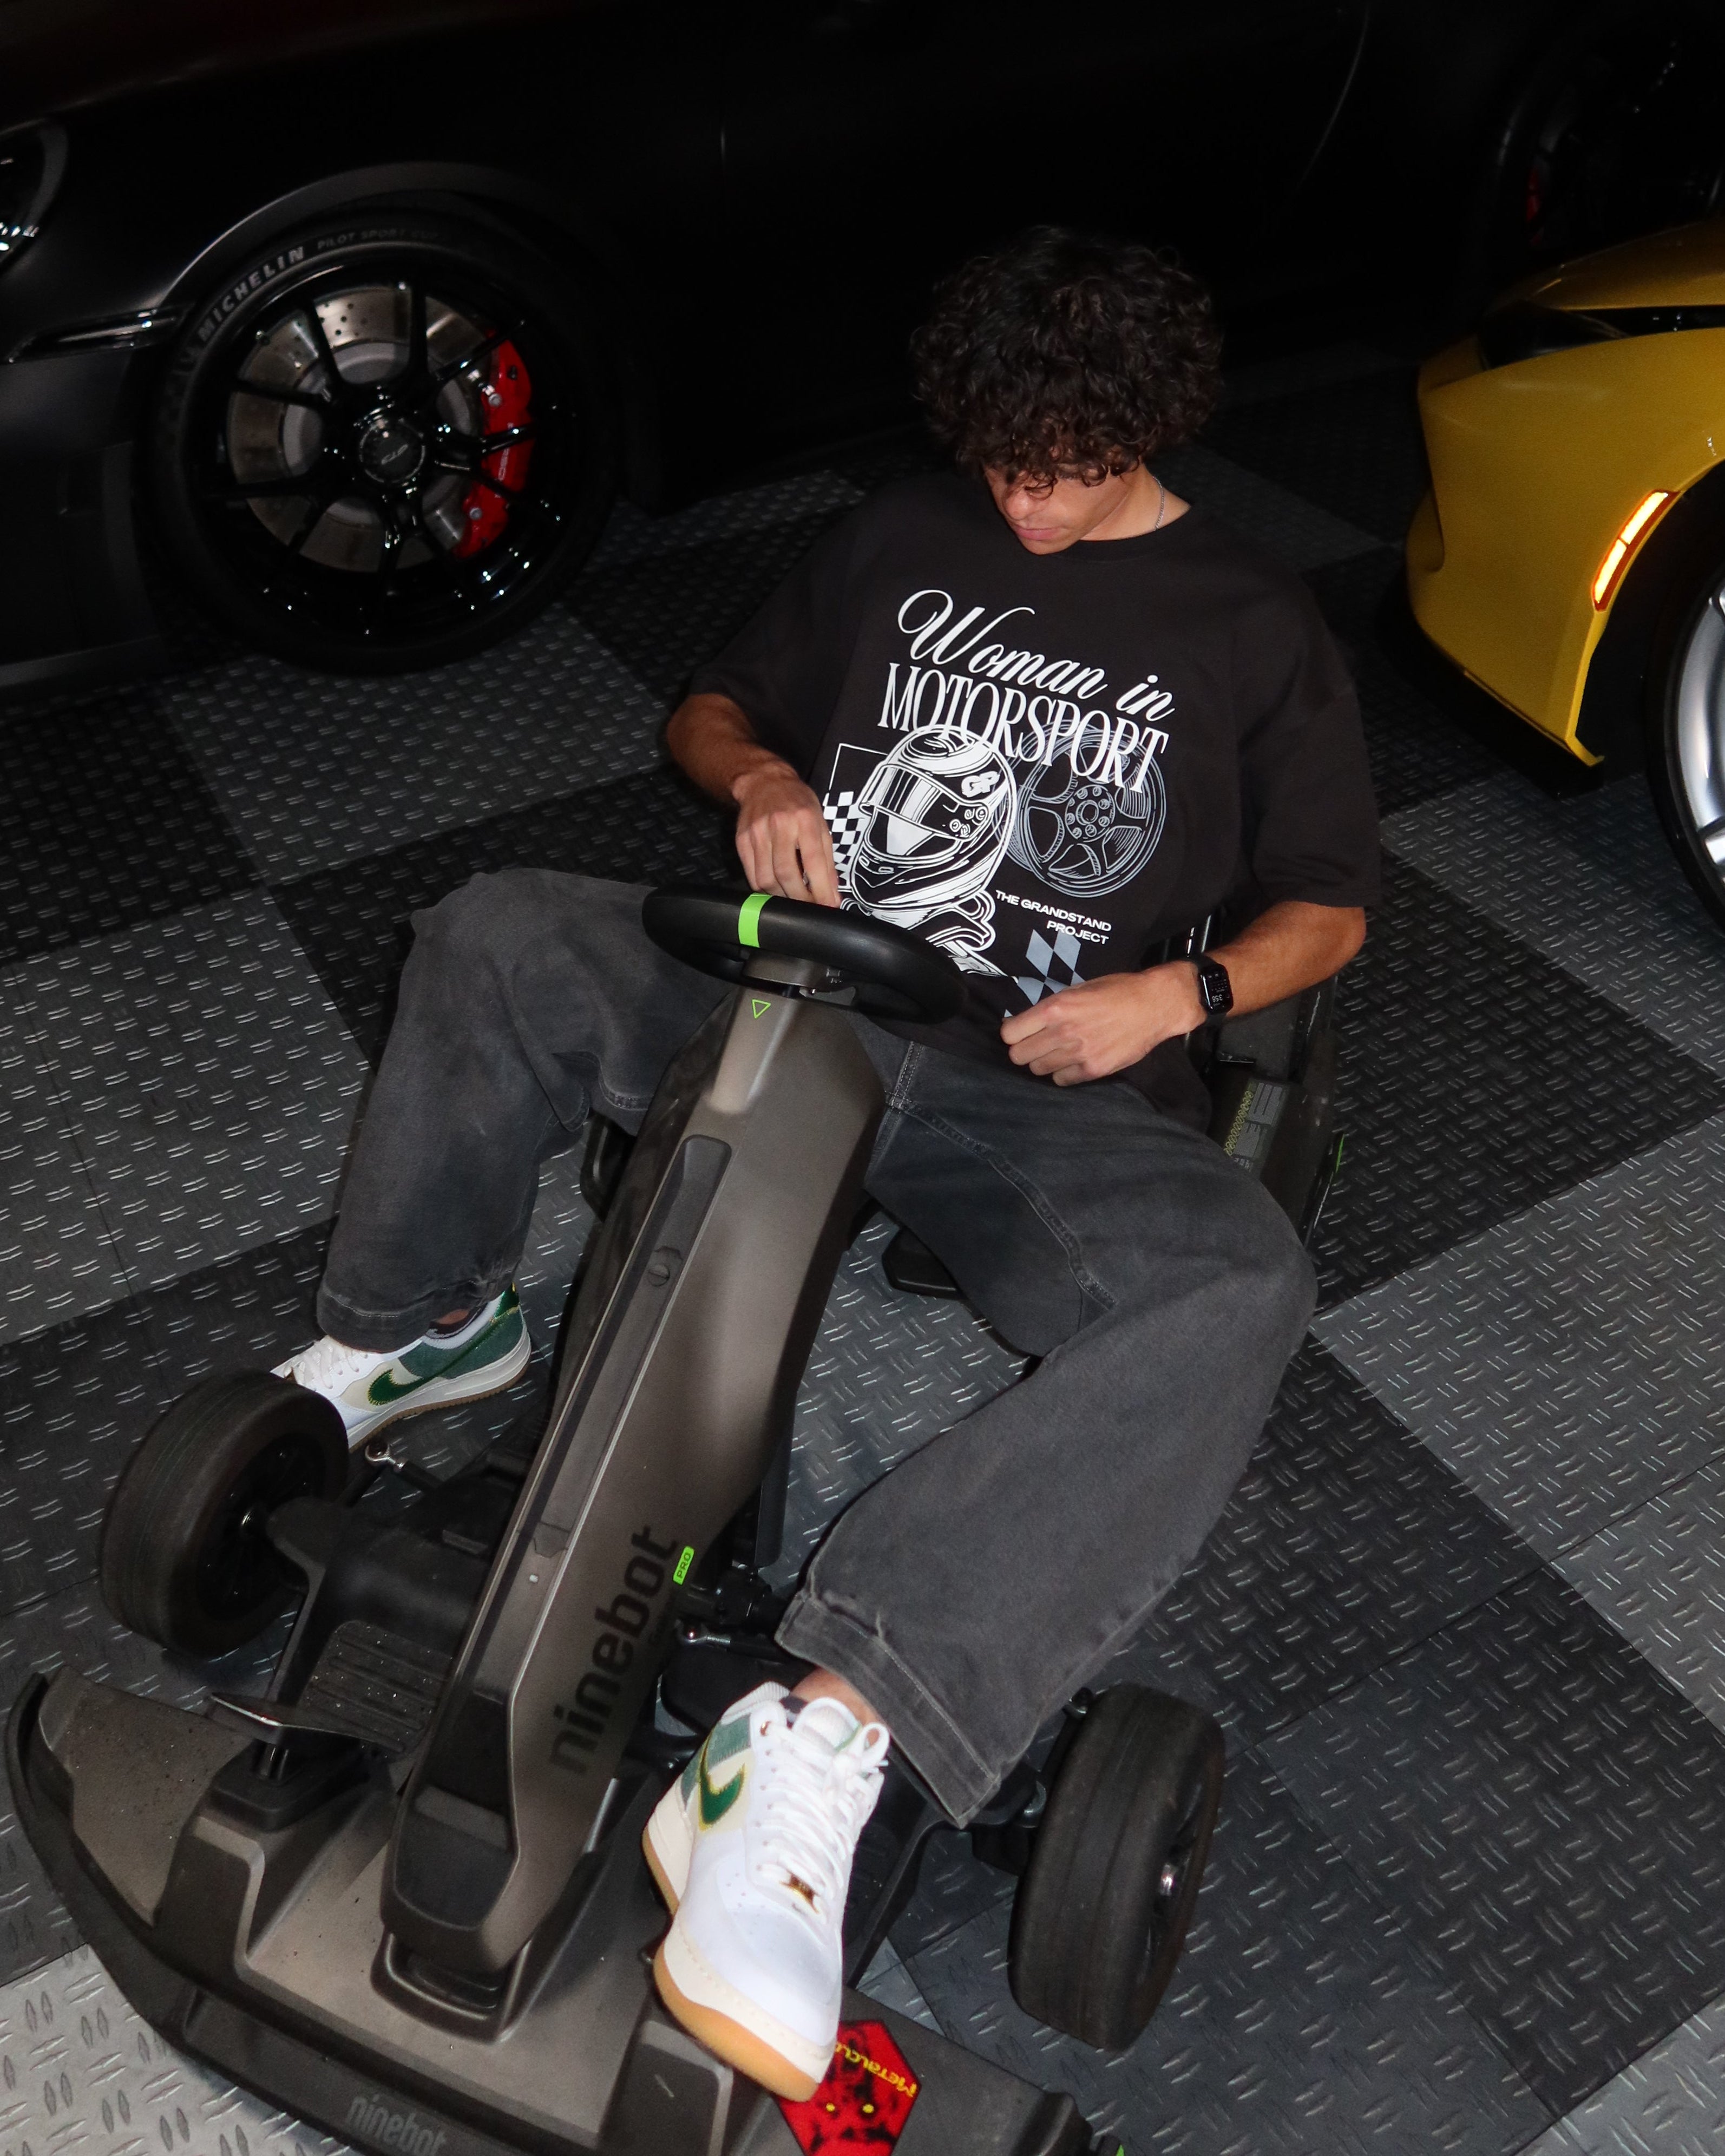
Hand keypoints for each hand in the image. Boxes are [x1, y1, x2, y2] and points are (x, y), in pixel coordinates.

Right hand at [732, 763, 839, 905]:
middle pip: (787, 874)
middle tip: (809, 907)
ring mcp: (757, 833)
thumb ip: (827, 860)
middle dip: (800, 898)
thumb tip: (832, 896)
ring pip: (766, 879)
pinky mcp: (742, 840)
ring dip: (782, 897)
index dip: (821, 889)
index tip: (827, 907)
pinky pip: (752, 875)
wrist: (764, 782)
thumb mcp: (820, 824)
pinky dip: (765, 889)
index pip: (813, 861)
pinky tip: (776, 889)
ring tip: (793, 900)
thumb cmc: (798, 804)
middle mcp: (779, 825)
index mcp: (805, 819)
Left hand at [1000, 965, 1204, 1085]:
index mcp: (1056, 1008)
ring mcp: (1078, 1053)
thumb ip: (1052, 1007)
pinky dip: (1062, 1074)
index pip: (1010, 1033)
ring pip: (1037, 1070)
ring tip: (1056, 1053)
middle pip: (1018, 1056)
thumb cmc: (1117, 991)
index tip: (1019, 1033)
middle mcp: (1063, 1032)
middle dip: (1023, 1050)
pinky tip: (1072, 1062)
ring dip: (1043, 1063)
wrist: (1154, 1005)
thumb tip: (1025, 1022)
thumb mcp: (1078, 989)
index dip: (1012, 1033)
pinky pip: (1061, 1081)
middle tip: (1036, 1045)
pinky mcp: (1094, 1069)